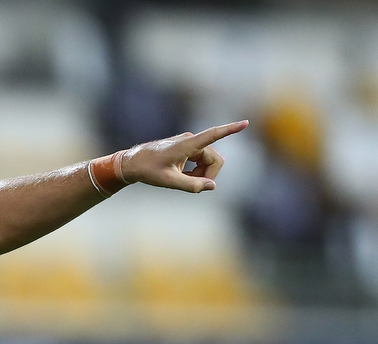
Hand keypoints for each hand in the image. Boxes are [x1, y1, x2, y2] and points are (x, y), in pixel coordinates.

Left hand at [122, 120, 249, 192]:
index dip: (230, 130)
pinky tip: (182, 177)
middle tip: (193, 186)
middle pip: (215, 160)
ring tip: (183, 181)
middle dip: (208, 175)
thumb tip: (212, 187)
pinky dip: (196, 171)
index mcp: (187, 144)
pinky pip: (201, 161)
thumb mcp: (169, 181)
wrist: (132, 163)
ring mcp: (190, 144)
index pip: (213, 135)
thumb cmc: (148, 170)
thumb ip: (191, 185)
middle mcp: (191, 140)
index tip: (245, 123)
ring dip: (201, 174)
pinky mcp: (187, 148)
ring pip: (209, 162)